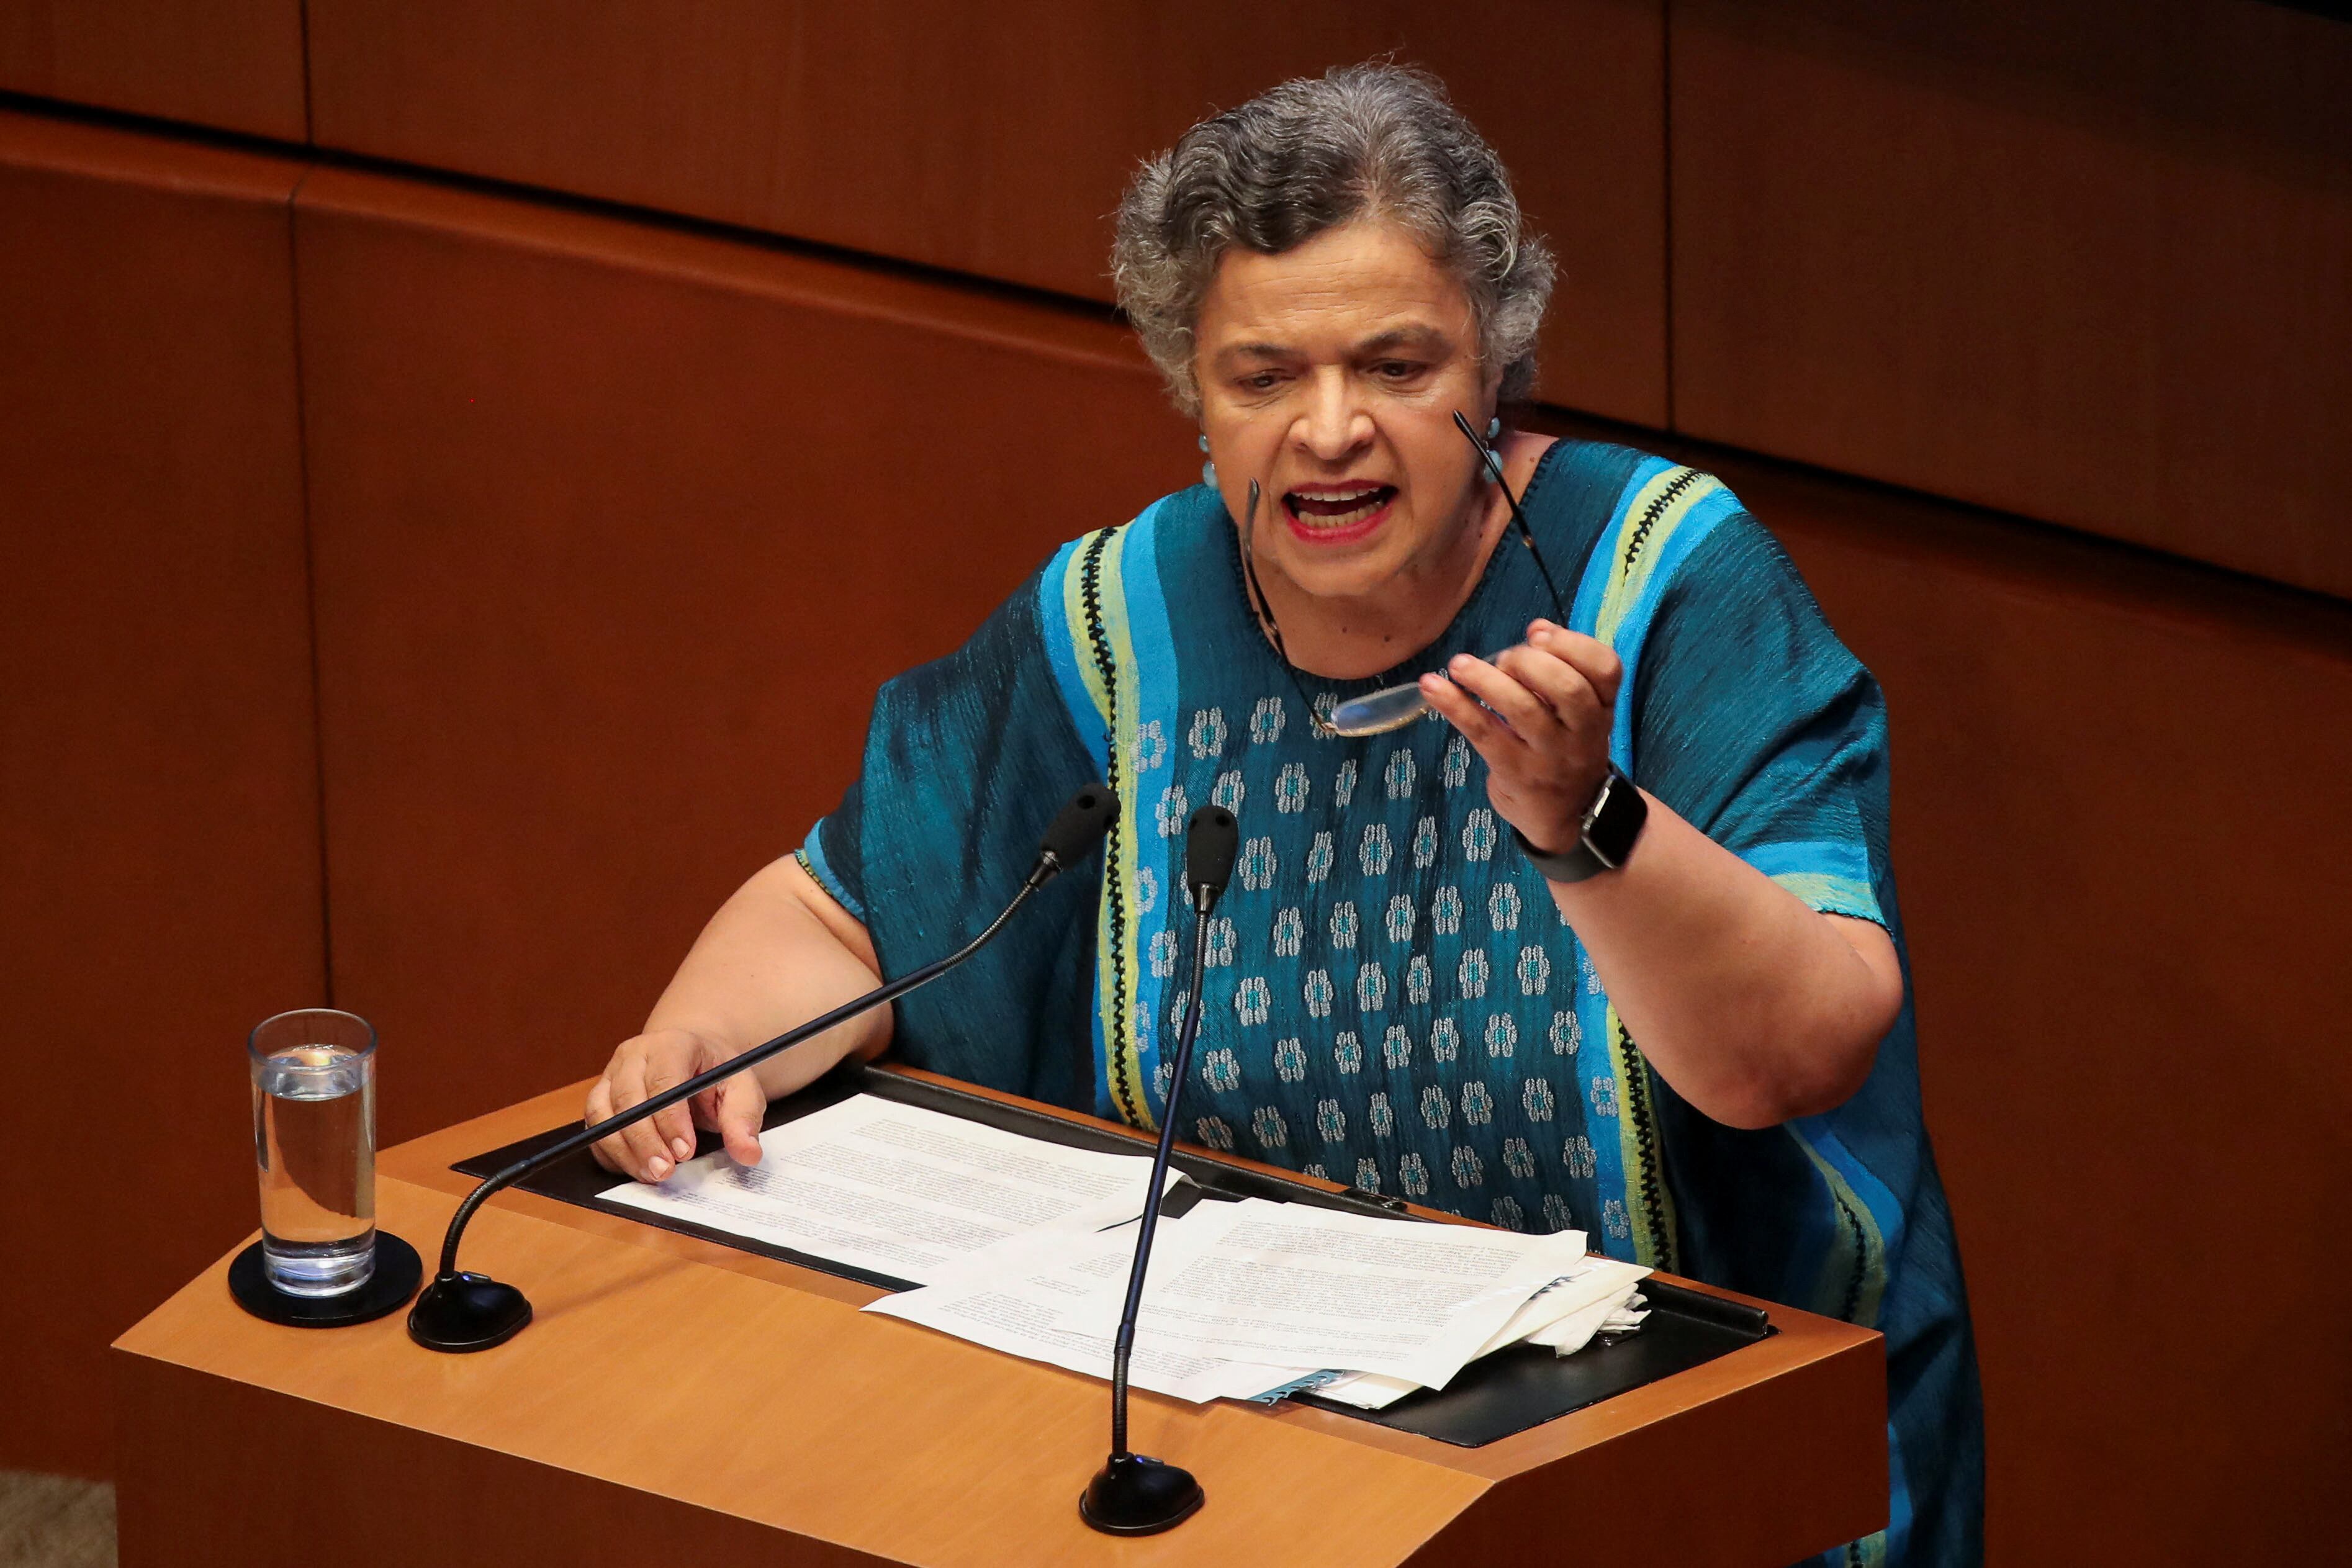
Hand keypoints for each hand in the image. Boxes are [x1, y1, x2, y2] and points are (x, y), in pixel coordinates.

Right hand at [585, 1027, 768, 1181]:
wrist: (693, 1061)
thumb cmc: (715, 1075)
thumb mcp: (742, 1089)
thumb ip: (745, 1118)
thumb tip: (748, 1152)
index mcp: (673, 1043)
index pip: (664, 1079)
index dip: (671, 1118)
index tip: (686, 1151)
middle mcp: (635, 1054)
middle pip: (628, 1098)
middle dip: (645, 1140)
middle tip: (665, 1172)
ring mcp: (611, 1075)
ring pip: (603, 1115)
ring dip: (625, 1151)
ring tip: (652, 1176)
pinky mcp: (600, 1098)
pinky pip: (595, 1130)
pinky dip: (612, 1154)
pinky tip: (635, 1169)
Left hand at [1418, 619, 1621, 855]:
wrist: (1568, 820)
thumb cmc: (1566, 752)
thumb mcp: (1580, 715)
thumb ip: (1563, 671)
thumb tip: (1537, 628)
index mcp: (1603, 709)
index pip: (1607, 668)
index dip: (1572, 643)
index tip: (1537, 634)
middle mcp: (1583, 733)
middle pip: (1568, 688)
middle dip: (1530, 662)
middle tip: (1504, 659)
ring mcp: (1549, 756)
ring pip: (1524, 710)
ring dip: (1487, 679)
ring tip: (1459, 665)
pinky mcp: (1514, 773)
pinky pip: (1483, 732)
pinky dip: (1453, 704)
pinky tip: (1430, 685)